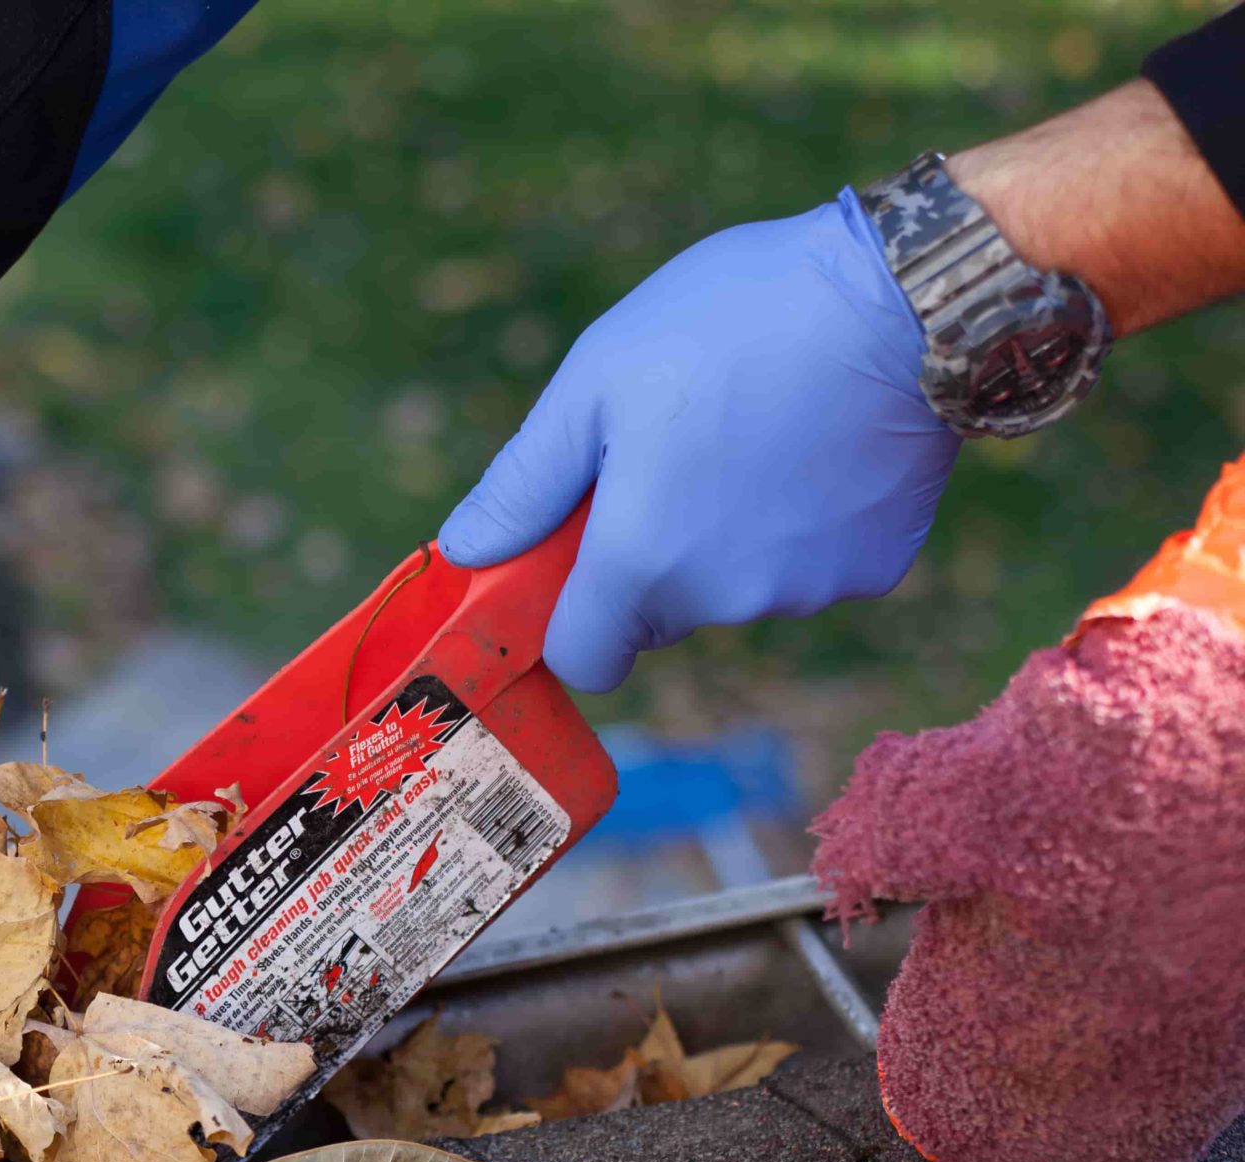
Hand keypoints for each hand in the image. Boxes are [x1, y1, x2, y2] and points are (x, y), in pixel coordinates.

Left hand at [438, 189, 959, 692]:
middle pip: (660, 616)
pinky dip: (803, 524)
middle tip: (671, 456)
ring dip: (729, 538)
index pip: (583, 658)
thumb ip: (523, 485)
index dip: (570, 617)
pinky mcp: (875, 570)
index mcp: (641, 562)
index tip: (576, 562)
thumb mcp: (594, 384)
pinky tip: (813, 445)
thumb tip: (464, 550)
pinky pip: (812, 566)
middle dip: (650, 558)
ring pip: (737, 590)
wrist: (906, 293)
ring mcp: (806, 591)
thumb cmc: (733, 321)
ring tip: (750, 433)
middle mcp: (724, 599)